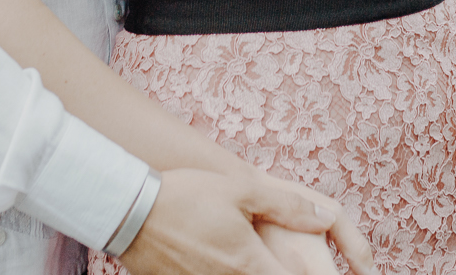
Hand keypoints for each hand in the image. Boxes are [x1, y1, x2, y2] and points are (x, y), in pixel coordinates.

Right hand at [119, 167, 374, 274]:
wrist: (129, 211)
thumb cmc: (187, 194)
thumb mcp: (241, 189)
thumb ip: (288, 206)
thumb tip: (326, 219)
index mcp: (250, 263)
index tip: (321, 270)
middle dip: (282, 272)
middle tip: (288, 262)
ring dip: (253, 271)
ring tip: (249, 260)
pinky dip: (223, 273)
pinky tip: (220, 260)